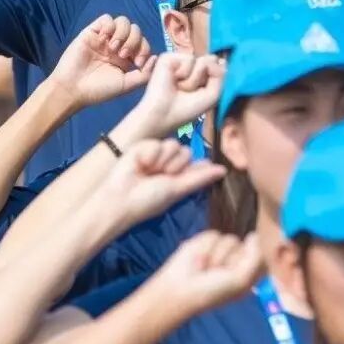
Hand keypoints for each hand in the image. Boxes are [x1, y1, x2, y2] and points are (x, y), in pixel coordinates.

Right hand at [51, 15, 152, 108]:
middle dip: (134, 41)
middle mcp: (117, 45)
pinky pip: (106, 18)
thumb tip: (155, 57)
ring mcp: (105, 38)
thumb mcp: (126, 85)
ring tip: (113, 48)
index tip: (138, 63)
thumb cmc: (98, 90)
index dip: (144, 49)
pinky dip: (109, 26)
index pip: (143, 44)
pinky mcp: (92, 32)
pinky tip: (104, 40)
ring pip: (123, 21)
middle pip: (136, 30)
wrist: (73, 89)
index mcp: (127, 58)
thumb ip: (144, 74)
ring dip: (122, 33)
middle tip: (123, 55)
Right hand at [99, 139, 226, 228]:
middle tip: (161, 176)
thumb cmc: (148, 200)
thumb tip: (223, 170)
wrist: (120, 197)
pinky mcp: (143, 146)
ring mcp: (156, 153)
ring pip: (174, 144)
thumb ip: (199, 178)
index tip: (181, 174)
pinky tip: (140, 164)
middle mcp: (168, 162)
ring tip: (148, 171)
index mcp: (177, 174)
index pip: (193, 161)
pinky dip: (150, 155)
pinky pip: (157, 142)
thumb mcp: (177, 189)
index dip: (192, 165)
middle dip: (175, 165)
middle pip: (186, 151)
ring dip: (162, 161)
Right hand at [127, 53, 225, 138]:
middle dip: (205, 79)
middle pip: (213, 61)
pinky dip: (185, 73)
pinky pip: (189, 59)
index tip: (206, 90)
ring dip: (194, 79)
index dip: (218, 76)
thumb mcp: (213, 94)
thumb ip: (221, 75)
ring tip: (181, 88)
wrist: (164, 115)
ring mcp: (180, 60)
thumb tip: (214, 58)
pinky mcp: (169, 57)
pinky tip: (174, 80)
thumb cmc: (188, 108)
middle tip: (191, 91)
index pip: (219, 64)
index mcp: (202, 73)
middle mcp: (192, 65)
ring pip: (202, 61)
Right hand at [151, 230, 263, 317]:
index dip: (254, 260)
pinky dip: (205, 249)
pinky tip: (198, 261)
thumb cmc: (212, 291)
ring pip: (231, 239)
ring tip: (206, 269)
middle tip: (220, 274)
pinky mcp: (206, 242)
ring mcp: (222, 250)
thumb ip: (255, 257)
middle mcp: (237, 260)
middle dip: (233, 260)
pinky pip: (214, 235)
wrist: (180, 289)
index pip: (263, 256)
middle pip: (248, 246)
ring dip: (217, 256)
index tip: (241, 272)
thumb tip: (254, 235)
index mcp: (249, 273)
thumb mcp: (240, 280)